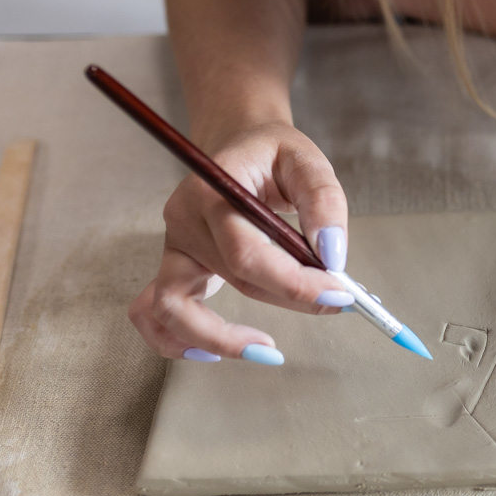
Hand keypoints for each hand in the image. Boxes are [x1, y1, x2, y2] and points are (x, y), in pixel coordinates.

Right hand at [129, 122, 352, 363]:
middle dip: (289, 300)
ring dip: (222, 338)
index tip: (340, 294)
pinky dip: (176, 340)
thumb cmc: (272, 154)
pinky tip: (216, 352)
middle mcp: (185, 222)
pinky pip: (155, 314)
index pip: (248, 253)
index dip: (294, 282)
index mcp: (213, 191)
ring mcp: (174, 248)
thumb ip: (324, 202)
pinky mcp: (175, 267)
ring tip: (269, 352)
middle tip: (337, 305)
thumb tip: (333, 255)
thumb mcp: (307, 160)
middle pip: (232, 280)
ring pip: (178, 309)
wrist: (238, 143)